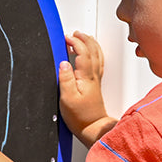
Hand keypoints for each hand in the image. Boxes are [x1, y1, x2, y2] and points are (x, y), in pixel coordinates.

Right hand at [59, 31, 115, 146]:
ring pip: (97, 55)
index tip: (67, 37)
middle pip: (92, 51)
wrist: (92, 127)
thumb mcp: (67, 98)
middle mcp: (93, 76)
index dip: (75, 42)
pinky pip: (98, 63)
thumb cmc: (80, 116)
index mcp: (86, 77)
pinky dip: (94, 53)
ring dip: (90, 44)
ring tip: (83, 38)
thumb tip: (64, 63)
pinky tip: (90, 54)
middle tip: (75, 34)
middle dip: (84, 39)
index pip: (83, 53)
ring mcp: (96, 80)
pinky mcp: (95, 85)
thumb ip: (65, 79)